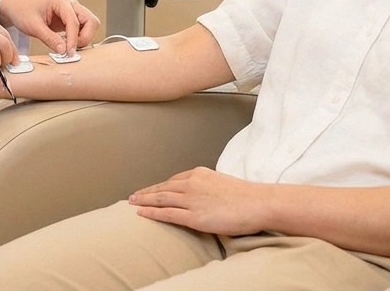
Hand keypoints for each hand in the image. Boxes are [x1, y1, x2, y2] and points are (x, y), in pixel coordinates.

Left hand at [0, 0, 98, 54]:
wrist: (16, 8)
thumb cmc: (22, 11)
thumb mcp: (33, 26)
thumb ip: (49, 38)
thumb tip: (62, 50)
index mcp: (61, 1)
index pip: (74, 21)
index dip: (73, 39)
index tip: (69, 52)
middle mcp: (70, 4)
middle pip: (90, 20)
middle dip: (85, 36)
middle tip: (73, 49)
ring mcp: (71, 11)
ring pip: (89, 24)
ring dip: (83, 37)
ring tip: (69, 47)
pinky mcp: (69, 19)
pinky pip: (81, 28)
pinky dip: (78, 38)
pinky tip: (67, 44)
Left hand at [129, 167, 274, 235]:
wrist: (258, 203)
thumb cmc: (246, 196)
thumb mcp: (222, 183)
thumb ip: (208, 187)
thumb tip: (204, 194)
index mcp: (199, 174)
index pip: (173, 180)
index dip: (158, 186)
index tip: (149, 190)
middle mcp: (191, 184)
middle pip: (162, 188)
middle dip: (145, 192)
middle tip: (132, 196)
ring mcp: (191, 200)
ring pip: (160, 199)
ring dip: (143, 201)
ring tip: (131, 203)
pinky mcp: (194, 216)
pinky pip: (166, 213)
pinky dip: (151, 212)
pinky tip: (141, 213)